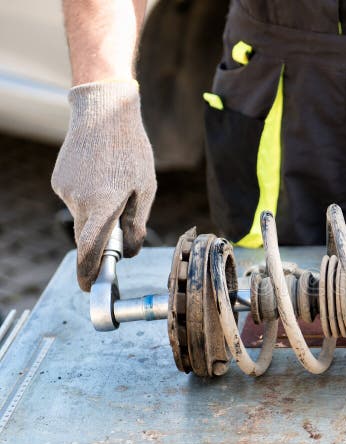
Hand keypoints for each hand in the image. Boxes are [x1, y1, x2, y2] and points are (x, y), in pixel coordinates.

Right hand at [52, 80, 156, 291]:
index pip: (91, 250)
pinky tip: (102, 176)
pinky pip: (77, 200)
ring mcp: (65, 191)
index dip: (89, 272)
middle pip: (87, 237)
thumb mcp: (145, 189)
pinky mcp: (59, 181)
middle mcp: (79, 201)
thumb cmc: (131, 151)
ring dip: (99, 213)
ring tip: (116, 185)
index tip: (89, 287)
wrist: (102, 113)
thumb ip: (136, 224)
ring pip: (83, 217)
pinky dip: (90, 197)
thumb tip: (128, 252)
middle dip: (101, 241)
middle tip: (117, 232)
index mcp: (103, 205)